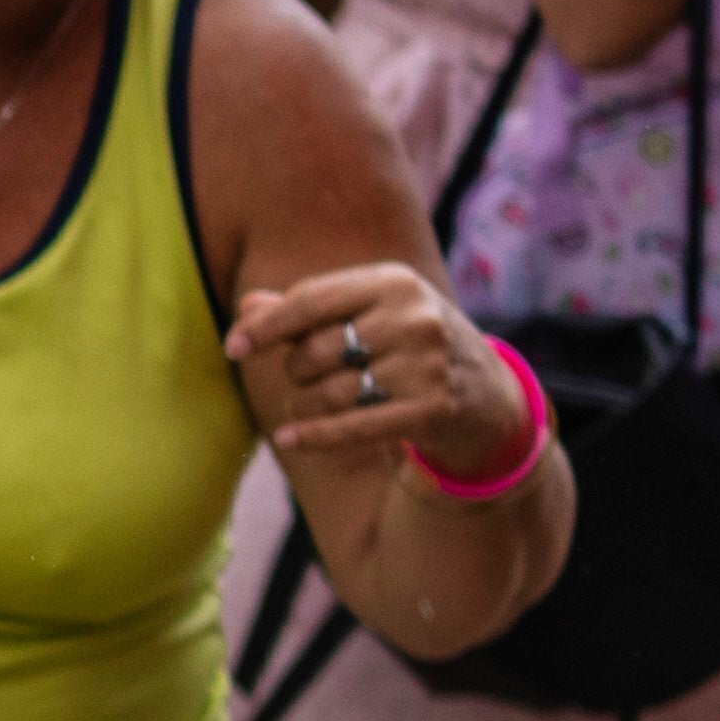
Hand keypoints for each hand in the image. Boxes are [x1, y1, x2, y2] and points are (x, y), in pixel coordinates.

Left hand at [229, 262, 513, 485]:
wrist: (485, 395)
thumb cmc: (408, 347)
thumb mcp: (366, 314)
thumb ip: (305, 310)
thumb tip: (248, 309)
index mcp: (394, 281)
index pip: (310, 301)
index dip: (265, 327)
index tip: (234, 347)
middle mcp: (414, 316)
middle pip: (315, 350)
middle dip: (298, 371)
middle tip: (314, 377)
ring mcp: (427, 362)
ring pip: (330, 392)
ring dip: (312, 405)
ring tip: (326, 402)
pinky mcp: (433, 408)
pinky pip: (353, 427)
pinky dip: (315, 436)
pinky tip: (291, 438)